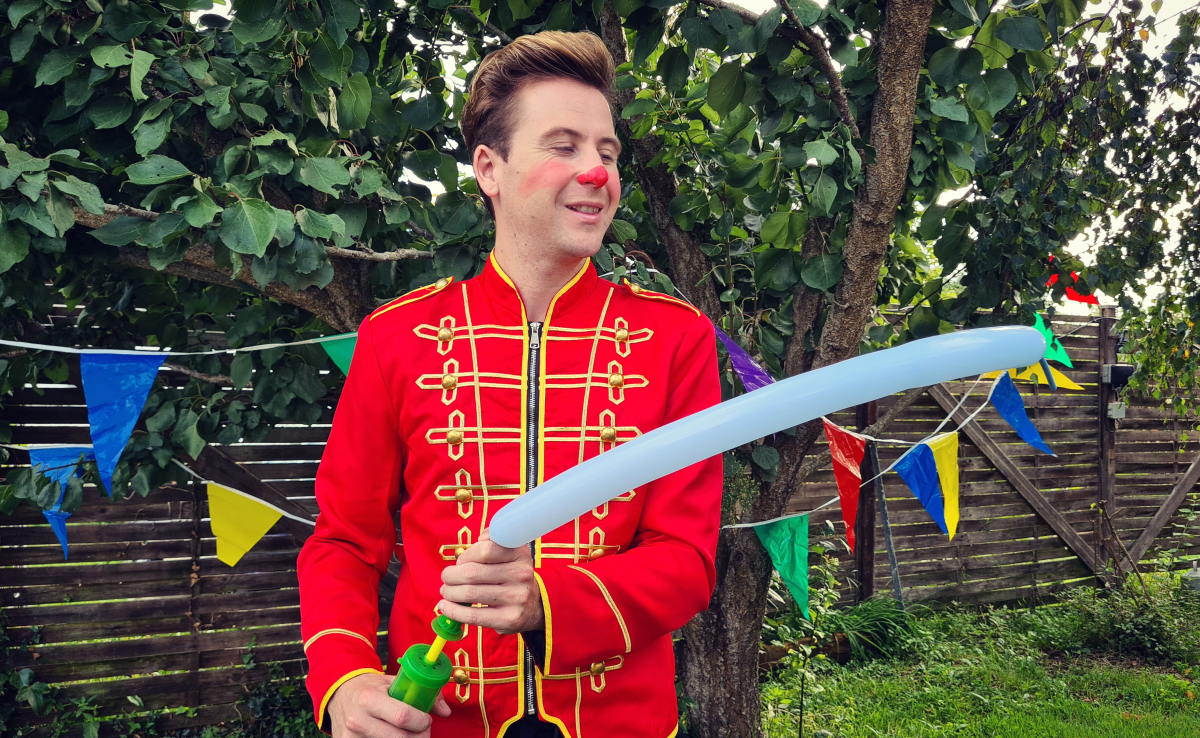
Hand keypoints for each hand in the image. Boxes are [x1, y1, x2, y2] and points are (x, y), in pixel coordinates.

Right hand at [328, 672, 449, 737]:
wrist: (340, 694)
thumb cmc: (370, 688)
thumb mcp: (393, 682)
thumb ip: (421, 693)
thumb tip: (445, 711)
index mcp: (369, 698)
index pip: (402, 717)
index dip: (421, 721)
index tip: (426, 719)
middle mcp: (358, 719)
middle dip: (418, 736)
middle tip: (422, 730)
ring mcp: (351, 737)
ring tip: (408, 732)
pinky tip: (394, 735)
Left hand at [439, 530, 544, 634]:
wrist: (532, 607)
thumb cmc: (510, 576)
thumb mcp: (509, 553)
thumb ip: (491, 541)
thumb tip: (476, 542)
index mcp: (520, 554)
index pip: (485, 550)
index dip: (466, 555)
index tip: (460, 561)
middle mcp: (521, 575)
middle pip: (472, 572)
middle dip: (451, 575)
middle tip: (446, 577)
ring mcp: (516, 598)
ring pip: (469, 593)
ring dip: (449, 592)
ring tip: (446, 591)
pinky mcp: (509, 619)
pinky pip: (472, 615)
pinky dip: (453, 611)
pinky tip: (446, 607)